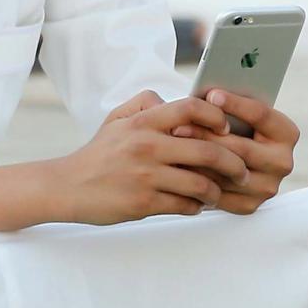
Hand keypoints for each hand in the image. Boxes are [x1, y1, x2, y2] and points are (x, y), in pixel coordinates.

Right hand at [0, 94, 247, 230]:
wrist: (65, 186)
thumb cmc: (97, 154)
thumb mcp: (114, 120)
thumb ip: (143, 105)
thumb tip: (172, 100)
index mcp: (142, 123)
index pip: (191, 108)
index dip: (217, 117)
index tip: (227, 130)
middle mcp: (146, 147)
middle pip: (209, 151)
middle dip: (234, 165)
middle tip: (242, 172)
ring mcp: (145, 176)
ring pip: (202, 184)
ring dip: (217, 191)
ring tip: (218, 193)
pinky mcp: (143, 203)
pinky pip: (186, 206)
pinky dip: (196, 207)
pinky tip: (194, 205)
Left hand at [183, 88, 298, 214]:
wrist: (215, 162)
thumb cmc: (220, 128)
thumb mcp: (227, 112)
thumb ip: (223, 102)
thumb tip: (207, 93)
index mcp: (284, 133)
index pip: (262, 116)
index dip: (236, 104)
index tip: (211, 94)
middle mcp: (281, 161)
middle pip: (242, 147)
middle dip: (207, 134)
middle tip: (178, 124)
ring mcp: (266, 186)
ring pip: (227, 171)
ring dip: (196, 158)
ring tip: (171, 143)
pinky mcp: (247, 204)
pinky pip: (219, 192)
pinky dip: (196, 178)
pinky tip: (175, 165)